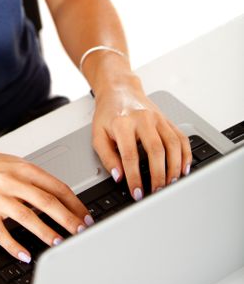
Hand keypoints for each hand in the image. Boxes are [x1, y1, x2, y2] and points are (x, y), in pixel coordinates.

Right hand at [0, 143, 93, 262]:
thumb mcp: (14, 164)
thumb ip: (35, 179)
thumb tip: (59, 197)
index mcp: (23, 168)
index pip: (56, 187)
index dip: (74, 203)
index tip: (85, 215)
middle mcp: (12, 182)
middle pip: (47, 202)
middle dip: (68, 219)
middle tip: (81, 231)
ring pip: (27, 218)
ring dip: (46, 233)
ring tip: (60, 243)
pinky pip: (2, 233)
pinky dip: (15, 246)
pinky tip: (25, 255)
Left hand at [91, 72, 191, 198]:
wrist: (119, 90)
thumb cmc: (108, 114)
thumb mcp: (98, 135)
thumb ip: (107, 157)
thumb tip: (119, 177)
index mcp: (123, 123)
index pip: (130, 155)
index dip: (135, 178)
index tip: (137, 193)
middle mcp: (143, 119)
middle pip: (156, 150)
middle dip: (159, 175)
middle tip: (157, 192)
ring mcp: (158, 118)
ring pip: (173, 144)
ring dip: (174, 167)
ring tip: (170, 184)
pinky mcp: (167, 119)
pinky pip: (181, 137)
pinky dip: (185, 155)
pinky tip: (183, 168)